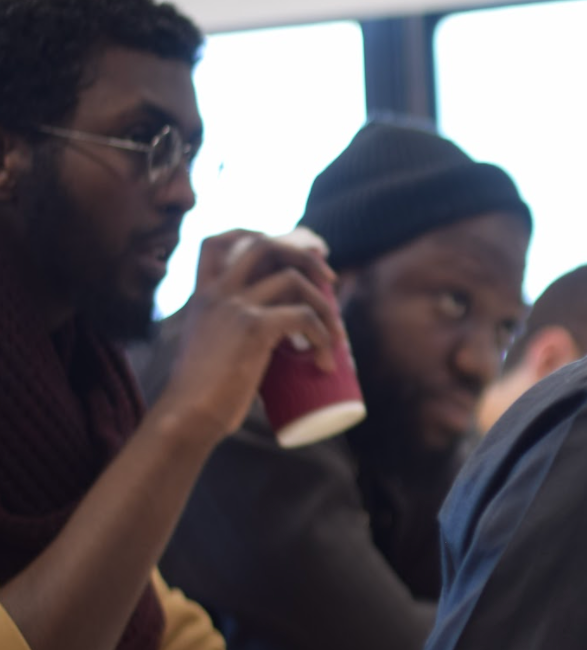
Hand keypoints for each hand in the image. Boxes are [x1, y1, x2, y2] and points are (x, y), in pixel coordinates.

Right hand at [150, 231, 344, 445]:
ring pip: (294, 280)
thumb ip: (232, 338)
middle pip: (263, 245)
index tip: (286, 251)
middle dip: (303, 254)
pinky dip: (324, 337)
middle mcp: (217, 294)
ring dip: (325, 305)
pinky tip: (325, 362)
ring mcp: (234, 306)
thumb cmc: (202, 398)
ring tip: (336, 337)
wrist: (187, 417)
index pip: (214, 242)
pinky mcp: (253, 327)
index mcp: (202, 296)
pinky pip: (304, 317)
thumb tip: (276, 346)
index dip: (251, 233)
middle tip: (329, 280)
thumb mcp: (211, 352)